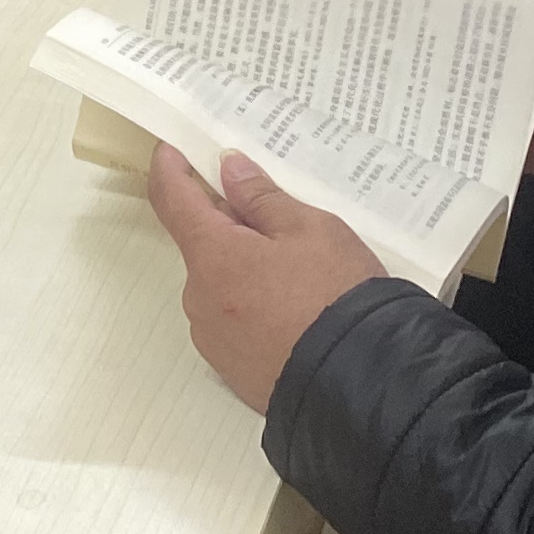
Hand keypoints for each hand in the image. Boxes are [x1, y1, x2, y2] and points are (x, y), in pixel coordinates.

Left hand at [146, 145, 388, 413]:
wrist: (364, 385)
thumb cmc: (338, 297)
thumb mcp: (310, 229)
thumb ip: (261, 197)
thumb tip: (227, 169)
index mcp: (213, 257)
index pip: (172, 200)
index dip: (169, 169)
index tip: (171, 149)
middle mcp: (200, 300)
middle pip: (202, 246)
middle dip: (229, 225)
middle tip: (276, 215)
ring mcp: (214, 340)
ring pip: (220, 286)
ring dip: (244, 269)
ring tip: (301, 272)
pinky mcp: (233, 370)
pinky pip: (234, 322)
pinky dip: (253, 306)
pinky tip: (295, 309)